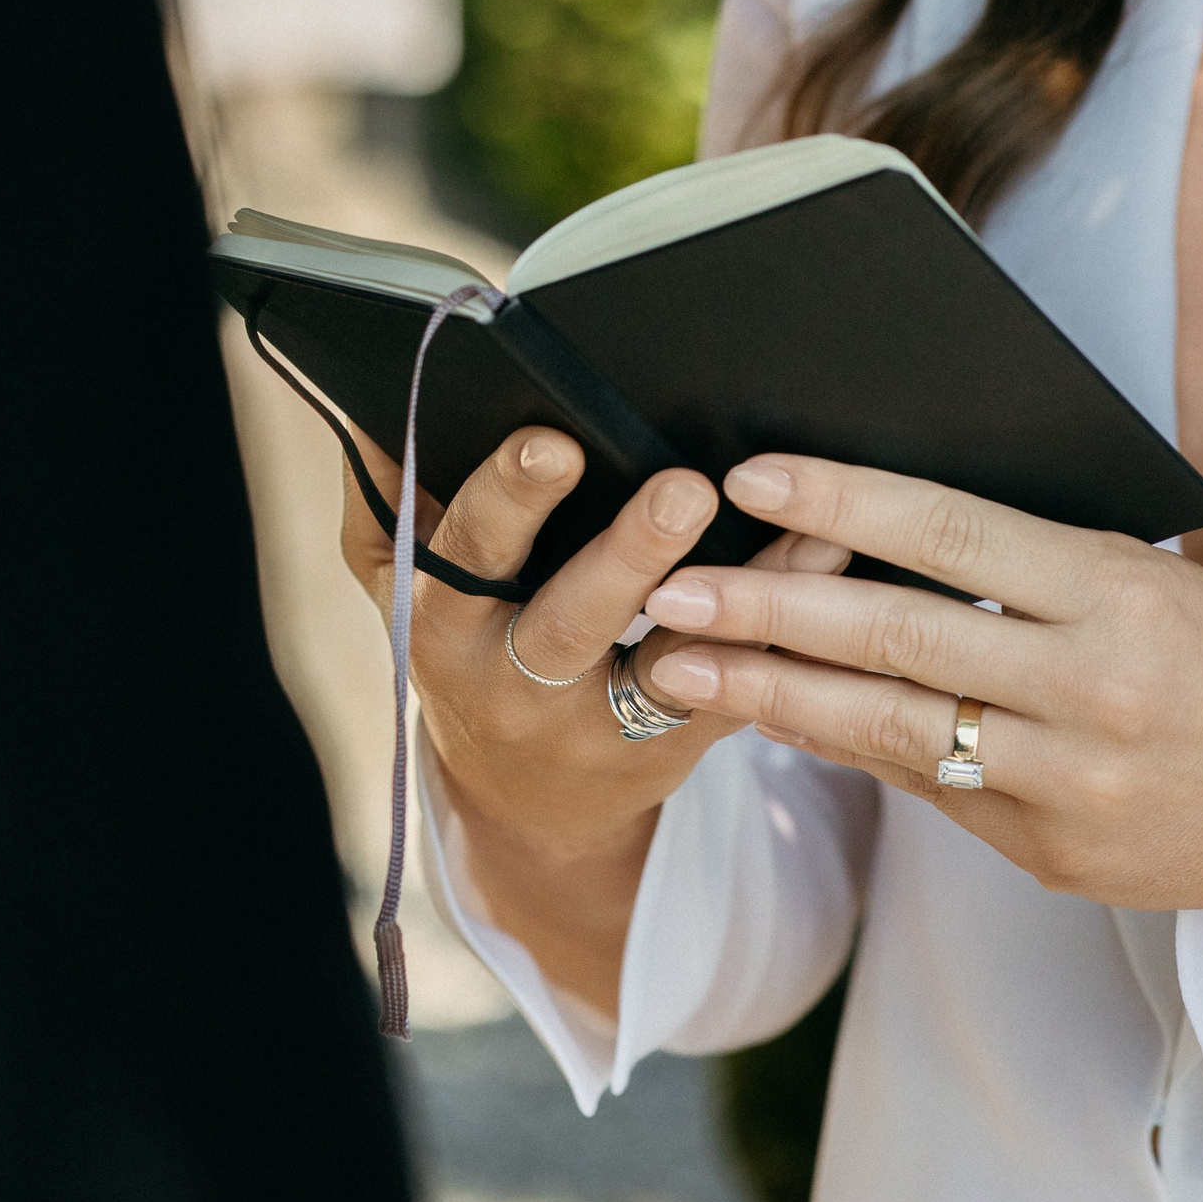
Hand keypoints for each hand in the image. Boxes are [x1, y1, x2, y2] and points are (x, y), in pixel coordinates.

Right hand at [340, 427, 847, 1007]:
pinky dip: (786, 621)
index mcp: (442, 626)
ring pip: (669, 661)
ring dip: (735, 593)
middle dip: (626, 554)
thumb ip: (385, 502)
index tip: (555, 442)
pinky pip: (736, 684)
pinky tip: (834, 553)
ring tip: (799, 524)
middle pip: (569, 621)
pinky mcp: (674, 750)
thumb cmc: (467, 648)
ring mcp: (598, 728)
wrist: (519, 800)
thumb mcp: (399, 589)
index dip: (507, 501)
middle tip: (683, 486)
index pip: (466, 555)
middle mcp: (513, 686)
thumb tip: (368, 401)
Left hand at [637, 455, 1202, 916]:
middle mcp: (1090, 687)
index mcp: (1119, 595)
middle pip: (899, 635)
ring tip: (679, 664)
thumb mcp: (1148, 583)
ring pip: (890, 727)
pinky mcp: (1046, 850)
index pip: (956, 533)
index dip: (845, 504)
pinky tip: (770, 714)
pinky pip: (921, 789)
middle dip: (769, 609)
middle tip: (672, 587)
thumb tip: (872, 527)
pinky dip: (838, 746)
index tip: (752, 481)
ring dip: (770, 692)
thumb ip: (1027, 562)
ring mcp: (1066, 780)